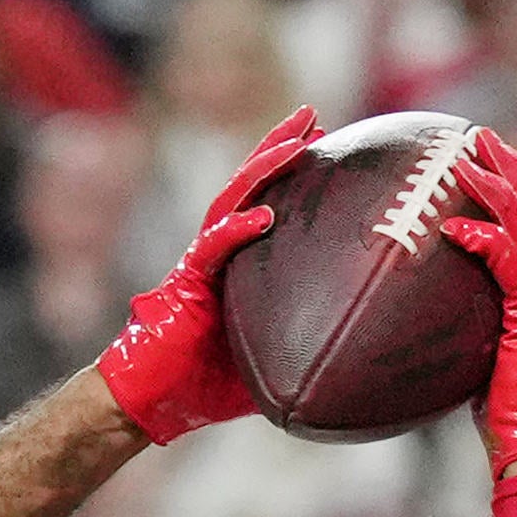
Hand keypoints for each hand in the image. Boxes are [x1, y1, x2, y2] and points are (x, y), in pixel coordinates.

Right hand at [96, 108, 318, 442]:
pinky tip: (265, 216)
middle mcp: (218, 253)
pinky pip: (213, 250)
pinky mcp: (184, 283)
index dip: (293, 171)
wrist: (153, 400)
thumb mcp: (273, 361)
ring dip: (264, 167)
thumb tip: (363, 357)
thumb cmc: (206, 386)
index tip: (328, 141)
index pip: (267, 203)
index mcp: (237, 264)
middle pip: (250, 185)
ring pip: (232, 201)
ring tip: (298, 140)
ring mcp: (199, 263)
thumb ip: (307, 345)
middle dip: (280, 146)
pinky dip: (237, 231)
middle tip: (315, 115)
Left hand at [444, 129, 516, 473]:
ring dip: (496, 188)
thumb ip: (486, 329)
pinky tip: (453, 225)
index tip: (509, 158)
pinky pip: (510, 266)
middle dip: (514, 170)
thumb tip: (441, 317)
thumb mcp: (496, 362)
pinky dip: (483, 240)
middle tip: (482, 137)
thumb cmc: (515, 420)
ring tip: (466, 157)